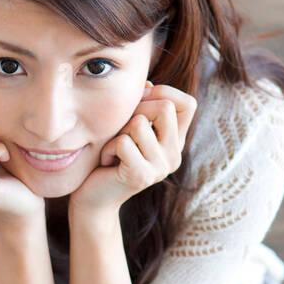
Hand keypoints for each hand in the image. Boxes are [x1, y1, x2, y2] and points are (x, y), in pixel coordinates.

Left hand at [67, 81, 197, 219]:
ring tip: (113, 149)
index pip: (188, 105)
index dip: (165, 93)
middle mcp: (173, 155)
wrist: (94, 198)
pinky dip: (108, 148)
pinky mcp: (142, 176)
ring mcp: (160, 167)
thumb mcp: (127, 127)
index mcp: (175, 142)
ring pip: (139, 123)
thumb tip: (147, 85)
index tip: (141, 101)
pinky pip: (123, 142)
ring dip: (118, 131)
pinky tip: (106, 162)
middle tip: (121, 130)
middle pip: (164, 107)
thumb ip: (141, 106)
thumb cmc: (108, 157)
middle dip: (135, 110)